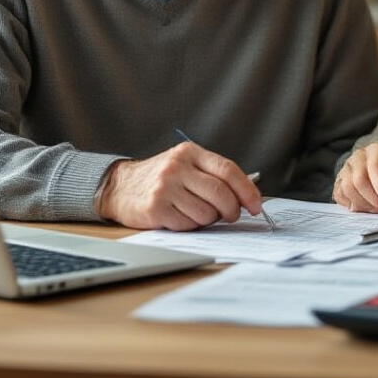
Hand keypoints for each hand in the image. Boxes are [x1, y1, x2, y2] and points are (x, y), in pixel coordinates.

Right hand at [97, 142, 262, 230]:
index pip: (228, 170)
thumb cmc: (161, 178)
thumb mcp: (185, 164)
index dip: (247, 190)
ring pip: (206, 213)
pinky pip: (188, 225)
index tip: (256, 205)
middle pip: (221, 194)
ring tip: (196, 212)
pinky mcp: (156, 208)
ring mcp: (165, 187)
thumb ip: (213, 175)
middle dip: (232, 210)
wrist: (120, 186)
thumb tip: (248, 196)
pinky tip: (179, 216)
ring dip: (208, 219)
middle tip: (231, 215)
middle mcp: (177, 167)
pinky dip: (190, 225)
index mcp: (189, 152)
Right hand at [333, 142, 377, 213]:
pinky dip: (352, 205)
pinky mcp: (339, 181)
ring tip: (377, 209)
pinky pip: (339, 195)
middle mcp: (358, 156)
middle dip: (373, 200)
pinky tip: (364, 207)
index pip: (375, 167)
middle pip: (359, 180)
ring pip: (347, 188)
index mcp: (377, 150)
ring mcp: (346, 168)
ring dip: (363, 204)